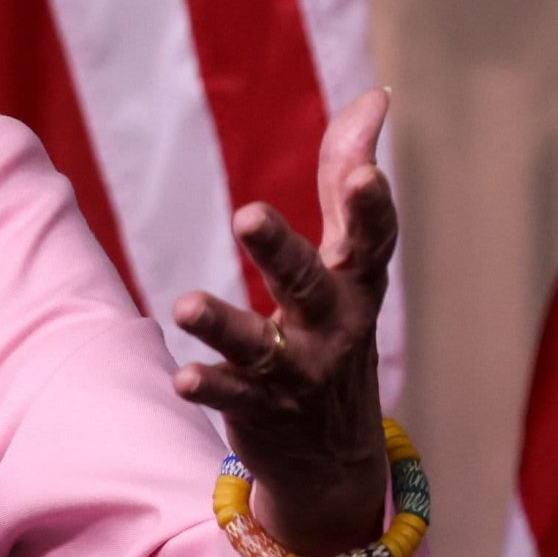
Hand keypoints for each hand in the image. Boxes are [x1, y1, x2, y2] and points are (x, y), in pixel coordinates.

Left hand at [170, 89, 396, 556]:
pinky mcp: (258, 409)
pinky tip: (182, 378)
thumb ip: (347, 180)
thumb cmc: (336, 330)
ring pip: (259, 346)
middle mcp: (332, 327)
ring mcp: (296, 373)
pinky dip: (208, 386)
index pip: (371, 240)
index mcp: (356, 284)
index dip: (370, 208)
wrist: (334, 459)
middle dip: (279, 250)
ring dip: (223, 325)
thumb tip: (375, 97)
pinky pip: (231, 396)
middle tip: (247, 214)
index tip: (365, 175)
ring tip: (187, 305)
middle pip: (307, 283)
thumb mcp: (350, 263)